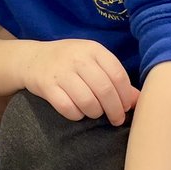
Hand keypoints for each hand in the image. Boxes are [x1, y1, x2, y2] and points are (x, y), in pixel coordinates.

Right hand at [22, 39, 138, 123]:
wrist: (32, 59)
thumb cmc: (69, 62)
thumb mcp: (93, 62)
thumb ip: (114, 79)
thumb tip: (138, 100)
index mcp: (94, 49)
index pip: (118, 75)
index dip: (125, 96)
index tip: (126, 108)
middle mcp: (78, 58)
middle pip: (105, 90)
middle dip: (114, 110)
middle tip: (116, 119)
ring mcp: (61, 72)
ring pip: (87, 101)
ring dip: (95, 113)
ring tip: (95, 113)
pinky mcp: (46, 86)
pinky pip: (67, 107)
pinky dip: (76, 115)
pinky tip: (78, 113)